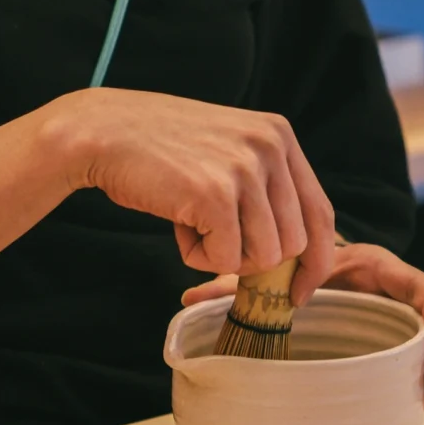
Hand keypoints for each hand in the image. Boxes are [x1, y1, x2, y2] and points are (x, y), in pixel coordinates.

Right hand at [45, 88, 335, 303]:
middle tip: (215, 241)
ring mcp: (244, 170)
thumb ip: (263, 184)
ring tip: (191, 223)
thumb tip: (290, 250)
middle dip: (254, 259)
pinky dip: (196, 257)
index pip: (320, 213)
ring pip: (262, 257)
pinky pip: (224, 261)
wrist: (103, 133)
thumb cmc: (158, 150)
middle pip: (293, 244)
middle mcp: (271, 147)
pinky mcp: (215, 196)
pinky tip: (177, 225)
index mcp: (279, 135)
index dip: (315, 261)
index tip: (299, 291)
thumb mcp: (226, 149)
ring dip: (222, 256)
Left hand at [181, 243, 423, 412]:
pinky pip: (414, 355)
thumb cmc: (288, 267)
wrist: (301, 267)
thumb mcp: (270, 274)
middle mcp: (388, 289)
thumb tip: (187, 300)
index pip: (413, 280)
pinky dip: (423, 379)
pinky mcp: (389, 336)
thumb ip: (234, 284)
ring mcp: (392, 315)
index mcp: (369, 267)